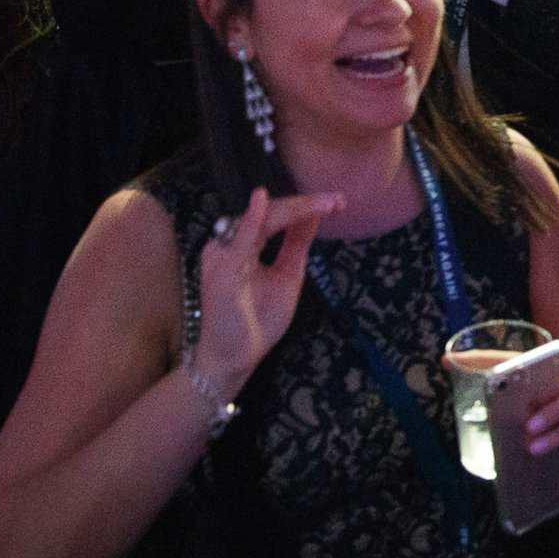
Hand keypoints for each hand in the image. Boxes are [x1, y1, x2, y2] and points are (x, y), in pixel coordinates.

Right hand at [191, 187, 344, 395]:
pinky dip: (251, 220)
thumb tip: (314, 216)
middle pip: (270, 214)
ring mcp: (223, 256)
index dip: (306, 207)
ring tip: (322, 203)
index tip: (337, 202)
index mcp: (245, 246)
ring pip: (259, 221)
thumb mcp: (287, 275)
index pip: (277, 217)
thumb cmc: (257, 319)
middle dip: (305, 205)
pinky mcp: (220, 272)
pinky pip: (237, 241)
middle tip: (337, 199)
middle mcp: (230, 246)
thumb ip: (296, 245)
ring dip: (292, 209)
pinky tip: (262, 201)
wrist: (236, 357)